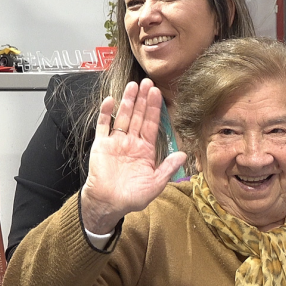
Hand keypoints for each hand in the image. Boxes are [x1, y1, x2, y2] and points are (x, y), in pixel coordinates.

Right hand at [80, 79, 186, 233]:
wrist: (109, 204)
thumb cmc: (133, 197)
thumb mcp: (155, 184)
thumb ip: (168, 168)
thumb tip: (184, 154)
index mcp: (145, 149)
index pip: (151, 124)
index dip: (154, 109)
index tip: (158, 93)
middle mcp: (131, 142)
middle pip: (138, 116)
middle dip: (142, 99)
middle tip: (147, 81)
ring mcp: (115, 142)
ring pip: (122, 117)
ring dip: (127, 101)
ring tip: (132, 85)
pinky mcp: (101, 145)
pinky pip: (103, 126)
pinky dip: (106, 113)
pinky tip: (111, 100)